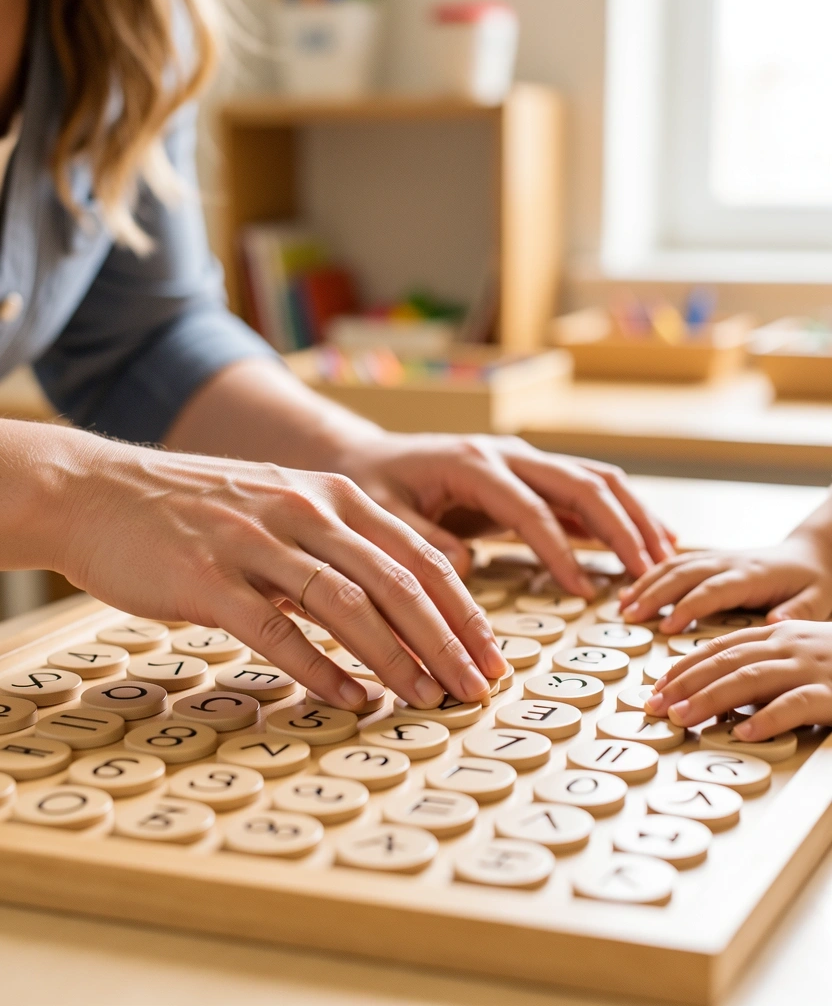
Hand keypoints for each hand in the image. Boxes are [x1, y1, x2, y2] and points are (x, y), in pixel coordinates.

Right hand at [58, 434, 505, 711]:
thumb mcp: (282, 506)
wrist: (97, 491)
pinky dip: (320, 671)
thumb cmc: (198, 509)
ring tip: (426, 699)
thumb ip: (340, 541)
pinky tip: (350, 700)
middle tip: (476, 689)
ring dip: (395, 659)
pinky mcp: (207, 580)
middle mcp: (303, 511)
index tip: (490, 656)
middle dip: (446, 641)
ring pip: (345, 606)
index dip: (462, 610)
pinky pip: (275, 633)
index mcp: (331, 495)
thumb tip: (403, 596)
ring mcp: (254, 543)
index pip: (419, 556)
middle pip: (396, 582)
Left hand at [334, 433, 674, 599]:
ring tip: (666, 558)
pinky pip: (586, 490)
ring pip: (596, 480)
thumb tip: (465, 569)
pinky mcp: (530, 475)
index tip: (585, 593)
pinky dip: (620, 515)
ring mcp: (523, 460)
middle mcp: (507, 453)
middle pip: (582, 483)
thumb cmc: (372, 489)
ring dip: (634, 516)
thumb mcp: (381, 517)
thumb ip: (421, 541)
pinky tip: (647, 542)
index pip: (531, 509)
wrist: (368, 460)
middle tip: (651, 574)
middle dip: (622, 528)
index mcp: (473, 463)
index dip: (560, 551)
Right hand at [619, 529, 831, 633]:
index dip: (689, 607)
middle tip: (630, 616)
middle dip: (654, 594)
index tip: (667, 626)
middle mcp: (728, 562)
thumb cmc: (814, 582)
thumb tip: (776, 623)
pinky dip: (649, 576)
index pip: (713, 590)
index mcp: (752, 575)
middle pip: (683, 574)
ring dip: (645, 584)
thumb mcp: (819, 599)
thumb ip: (799, 611)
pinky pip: (673, 564)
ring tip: (623, 606)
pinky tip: (631, 591)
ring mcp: (716, 558)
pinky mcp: (708, 560)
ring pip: (673, 566)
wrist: (810, 555)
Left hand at [644, 621, 831, 739]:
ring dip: (709, 699)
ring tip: (681, 718)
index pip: (721, 646)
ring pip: (749, 679)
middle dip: (683, 682)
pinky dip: (765, 720)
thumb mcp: (805, 654)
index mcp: (782, 633)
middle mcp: (792, 645)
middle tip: (653, 705)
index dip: (685, 665)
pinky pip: (795, 705)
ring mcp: (813, 667)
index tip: (657, 685)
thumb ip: (769, 664)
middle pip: (725, 661)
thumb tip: (725, 693)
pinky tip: (742, 735)